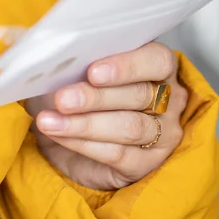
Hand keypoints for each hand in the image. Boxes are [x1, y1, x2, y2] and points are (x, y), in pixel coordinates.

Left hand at [26, 42, 186, 190]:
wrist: (66, 140)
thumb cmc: (75, 93)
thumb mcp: (71, 70)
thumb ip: (71, 58)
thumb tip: (51, 55)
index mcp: (156, 65)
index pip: (157, 60)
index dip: (126, 65)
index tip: (93, 72)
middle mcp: (168, 99)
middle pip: (140, 95)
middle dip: (96, 97)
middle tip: (62, 99)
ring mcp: (162, 134)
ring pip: (129, 127)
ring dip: (85, 124)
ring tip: (49, 121)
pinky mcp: (146, 163)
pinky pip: (118, 154)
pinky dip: (83, 144)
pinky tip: (59, 135)